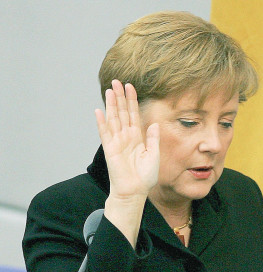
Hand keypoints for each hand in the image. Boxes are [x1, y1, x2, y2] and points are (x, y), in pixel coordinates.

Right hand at [95, 80, 158, 201]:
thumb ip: (153, 139)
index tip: (131, 86)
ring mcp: (117, 142)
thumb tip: (154, 124)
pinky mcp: (110, 149)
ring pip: (114, 119)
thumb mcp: (154, 155)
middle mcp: (126, 137)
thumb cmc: (145, 177)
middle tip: (117, 81)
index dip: (132, 101)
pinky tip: (99, 111)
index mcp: (138, 137)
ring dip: (112, 104)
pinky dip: (102, 122)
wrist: (135, 191)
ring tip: (110, 90)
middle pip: (122, 112)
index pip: (134, 114)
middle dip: (120, 97)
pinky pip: (105, 133)